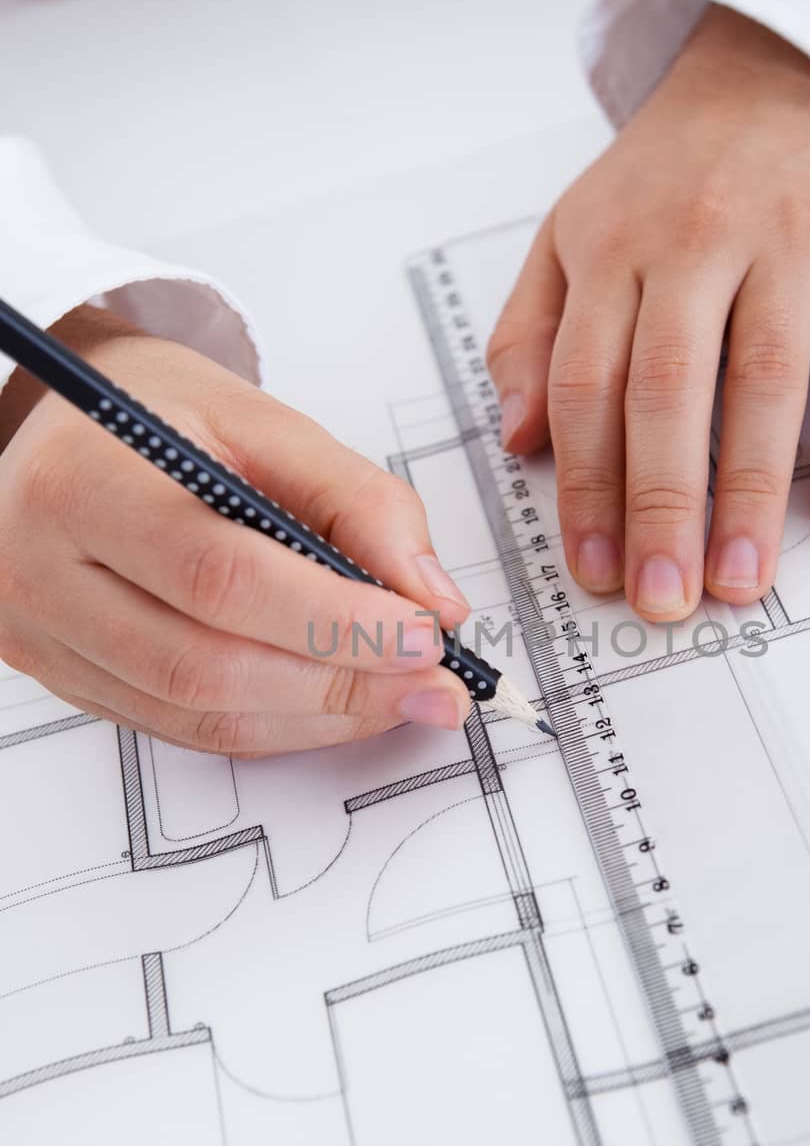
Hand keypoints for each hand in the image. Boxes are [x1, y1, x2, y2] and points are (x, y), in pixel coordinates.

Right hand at [0, 307, 472, 754]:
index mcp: (83, 481)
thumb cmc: (166, 417)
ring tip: (398, 696)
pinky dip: (275, 727)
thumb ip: (360, 502)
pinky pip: (182, 728)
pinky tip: (336, 703)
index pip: (220, 577)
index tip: (423, 635)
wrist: (72, 431)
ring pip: (196, 714)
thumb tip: (432, 600)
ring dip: (316, 717)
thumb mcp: (265, 422)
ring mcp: (43, 636)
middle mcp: (42, 569)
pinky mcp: (65, 677)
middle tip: (432, 683)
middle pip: (205, 664)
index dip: (333, 619)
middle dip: (339, 682)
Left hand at [487, 6, 809, 616]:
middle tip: (662, 599)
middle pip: (668, 392)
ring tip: (741, 581)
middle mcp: (692, 247)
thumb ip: (532, 333)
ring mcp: (783, 248)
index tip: (591, 571)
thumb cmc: (667, 177)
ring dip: (751, 492)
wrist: (780, 72)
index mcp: (611, 251)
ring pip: (763, 383)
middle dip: (661, 506)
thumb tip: (515, 439)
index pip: (586, 385)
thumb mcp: (572, 233)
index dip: (586, 488)